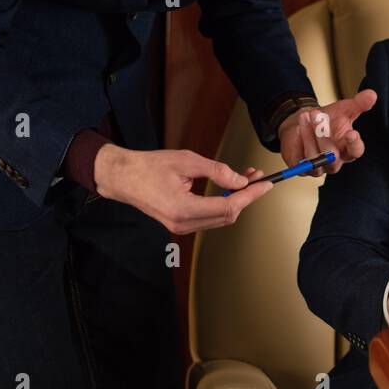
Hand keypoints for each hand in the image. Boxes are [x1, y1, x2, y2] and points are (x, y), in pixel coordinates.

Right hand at [93, 144, 271, 234]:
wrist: (123, 178)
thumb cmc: (149, 167)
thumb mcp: (186, 161)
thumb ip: (216, 170)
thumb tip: (240, 180)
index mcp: (183, 209)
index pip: (228, 207)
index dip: (250, 195)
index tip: (265, 184)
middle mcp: (183, 223)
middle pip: (227, 216)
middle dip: (247, 197)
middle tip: (258, 178)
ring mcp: (181, 227)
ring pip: (220, 218)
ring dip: (237, 200)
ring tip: (247, 179)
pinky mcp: (181, 223)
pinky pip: (210, 217)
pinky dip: (224, 204)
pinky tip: (231, 188)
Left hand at [277, 89, 377, 174]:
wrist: (305, 122)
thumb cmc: (328, 119)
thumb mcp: (344, 109)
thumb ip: (359, 104)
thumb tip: (372, 94)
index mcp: (349, 149)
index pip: (356, 151)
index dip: (354, 144)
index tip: (351, 133)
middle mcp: (335, 161)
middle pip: (332, 156)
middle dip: (323, 135)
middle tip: (316, 115)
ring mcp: (319, 167)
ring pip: (314, 159)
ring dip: (308, 136)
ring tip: (304, 117)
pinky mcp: (303, 169)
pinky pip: (300, 162)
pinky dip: (298, 144)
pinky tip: (298, 130)